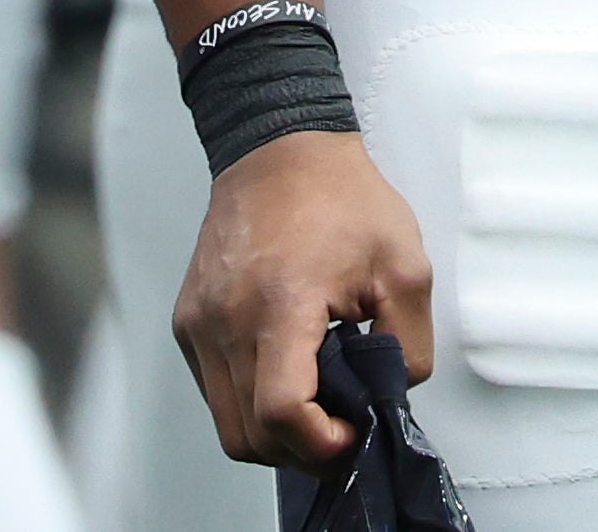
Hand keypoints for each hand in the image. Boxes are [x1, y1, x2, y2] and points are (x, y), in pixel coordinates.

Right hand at [174, 129, 433, 467]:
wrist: (279, 148)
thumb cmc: (338, 196)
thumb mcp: (404, 266)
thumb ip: (408, 344)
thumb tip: (389, 395)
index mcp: (279, 303)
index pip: (282, 411)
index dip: (321, 442)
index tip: (352, 431)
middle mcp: (225, 320)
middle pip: (248, 434)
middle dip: (301, 450)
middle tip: (341, 430)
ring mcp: (199, 324)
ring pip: (227, 423)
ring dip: (274, 433)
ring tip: (318, 406)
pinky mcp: (189, 322)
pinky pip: (215, 391)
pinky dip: (250, 403)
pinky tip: (289, 376)